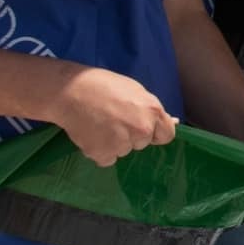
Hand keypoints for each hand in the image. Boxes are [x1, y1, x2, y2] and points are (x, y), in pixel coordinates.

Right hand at [53, 66, 176, 166]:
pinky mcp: (103, 154)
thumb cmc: (103, 85)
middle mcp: (141, 130)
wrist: (71, 91)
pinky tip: (92, 134)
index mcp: (153, 111)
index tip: (142, 127)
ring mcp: (123, 144)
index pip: (166, 135)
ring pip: (124, 150)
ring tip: (100, 124)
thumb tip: (173, 121)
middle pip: (143, 143)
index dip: (155, 132)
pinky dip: (100, 151)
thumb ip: (152, 109)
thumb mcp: (136, 91)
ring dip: (115, 143)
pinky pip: (107, 158)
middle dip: (132, 135)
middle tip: (114, 119)